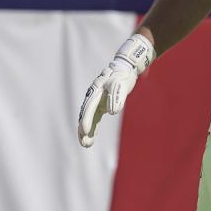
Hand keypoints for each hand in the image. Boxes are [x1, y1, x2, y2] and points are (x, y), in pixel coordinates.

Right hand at [77, 33, 154, 147]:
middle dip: (84, 129)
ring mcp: (96, 99)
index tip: (84, 131)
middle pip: (86, 114)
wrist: (126, 66)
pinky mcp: (101, 103)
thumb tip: (112, 112)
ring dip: (87, 130)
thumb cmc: (123, 74)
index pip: (89, 108)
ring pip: (88, 117)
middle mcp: (93, 95)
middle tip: (84, 143)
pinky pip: (94, 117)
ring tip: (86, 144)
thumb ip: (116, 96)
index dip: (86, 120)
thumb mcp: (121, 84)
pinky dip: (92, 126)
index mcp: (96, 90)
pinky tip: (91, 136)